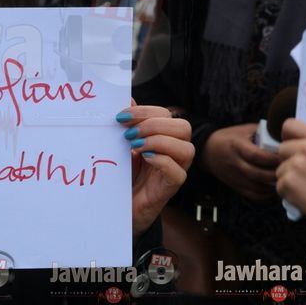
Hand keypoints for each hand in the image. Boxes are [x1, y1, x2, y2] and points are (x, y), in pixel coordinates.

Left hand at [117, 104, 193, 238]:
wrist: (119, 205)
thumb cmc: (123, 173)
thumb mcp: (123, 145)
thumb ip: (128, 123)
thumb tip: (126, 98)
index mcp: (163, 137)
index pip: (166, 114)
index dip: (145, 111)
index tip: (120, 116)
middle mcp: (174, 151)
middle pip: (182, 127)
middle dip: (154, 124)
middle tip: (129, 133)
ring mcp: (175, 169)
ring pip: (187, 148)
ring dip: (158, 142)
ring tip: (135, 146)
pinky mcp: (171, 188)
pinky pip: (178, 172)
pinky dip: (161, 161)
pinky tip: (144, 158)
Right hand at [202, 123, 279, 201]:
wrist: (208, 151)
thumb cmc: (229, 138)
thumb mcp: (245, 130)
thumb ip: (263, 133)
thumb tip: (285, 137)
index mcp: (237, 146)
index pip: (256, 155)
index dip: (273, 158)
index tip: (286, 157)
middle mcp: (235, 163)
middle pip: (258, 174)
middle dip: (276, 174)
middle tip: (289, 171)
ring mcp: (235, 177)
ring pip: (257, 188)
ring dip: (273, 186)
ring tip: (284, 180)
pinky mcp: (236, 186)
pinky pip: (254, 195)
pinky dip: (267, 195)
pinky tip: (274, 188)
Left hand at [276, 119, 305, 219]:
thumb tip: (292, 143)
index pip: (289, 125)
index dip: (287, 136)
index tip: (292, 146)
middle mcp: (305, 149)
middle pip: (281, 149)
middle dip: (288, 160)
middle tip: (303, 172)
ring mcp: (295, 165)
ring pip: (279, 169)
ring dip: (288, 178)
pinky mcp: (287, 182)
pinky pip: (279, 185)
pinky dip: (287, 191)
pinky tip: (302, 195)